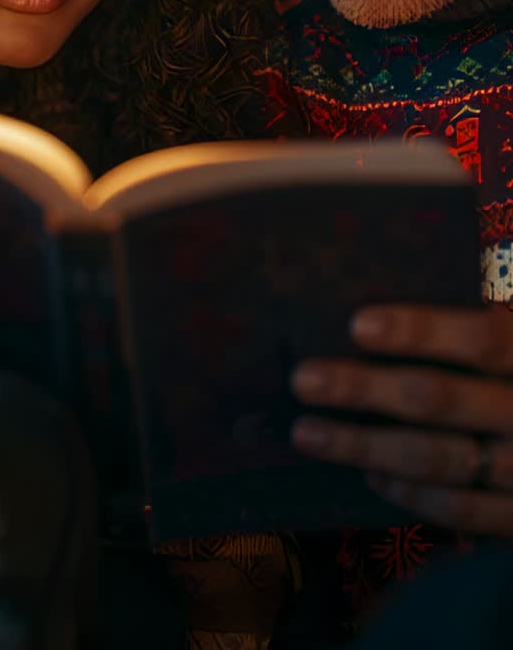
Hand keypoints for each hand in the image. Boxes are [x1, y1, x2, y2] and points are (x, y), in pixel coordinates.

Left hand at [290, 303, 512, 534]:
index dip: (422, 330)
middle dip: (365, 390)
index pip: (485, 338)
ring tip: (309, 431)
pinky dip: (413, 494)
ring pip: (440, 460)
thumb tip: (415, 285)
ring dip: (366, 446)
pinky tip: (370, 474)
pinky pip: (465, 512)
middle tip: (304, 378)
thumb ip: (498, 315)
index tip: (358, 323)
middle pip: (443, 402)